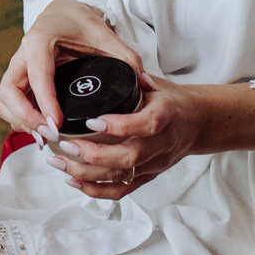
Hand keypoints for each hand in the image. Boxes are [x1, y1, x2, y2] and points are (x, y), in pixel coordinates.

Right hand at [0, 0, 148, 139]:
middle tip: (52, 135)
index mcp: (39, 41)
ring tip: (46, 137)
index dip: (44, 103)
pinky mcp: (17, 80)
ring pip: (2, 102)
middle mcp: (21, 56)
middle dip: (26, 118)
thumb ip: (126, 56)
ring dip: (20, 122)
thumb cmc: (79, 20)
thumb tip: (146, 84)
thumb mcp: (103, 33)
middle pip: (7, 94)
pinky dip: (19, 120)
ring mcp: (16, 69)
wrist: (62, 11)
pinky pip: (7, 105)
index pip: (36, 76)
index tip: (57, 125)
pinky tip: (40, 131)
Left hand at [43, 75, 202, 199]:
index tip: (90, 120)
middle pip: (129, 157)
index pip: (146, 124)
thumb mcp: (152, 83)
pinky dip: (95, 190)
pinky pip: (121, 191)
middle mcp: (161, 143)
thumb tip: (92, 64)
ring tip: (57, 162)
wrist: (197, 124)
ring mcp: (154, 163)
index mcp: (165, 115)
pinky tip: (73, 179)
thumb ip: (127, 79)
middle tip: (64, 145)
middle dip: (93, 155)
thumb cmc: (169, 100)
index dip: (119, 126)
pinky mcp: (147, 176)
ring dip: (86, 173)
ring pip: (121, 176)